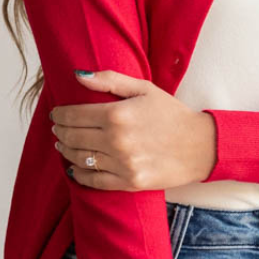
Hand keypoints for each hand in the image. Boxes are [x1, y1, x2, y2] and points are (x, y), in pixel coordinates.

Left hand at [50, 71, 217, 189]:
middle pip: (73, 137)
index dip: (60, 115)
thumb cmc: (172, 114)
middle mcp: (116, 140)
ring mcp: (122, 164)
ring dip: (67, 151)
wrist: (201, 146)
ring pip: (80, 158)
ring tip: (63, 145)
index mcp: (117, 114)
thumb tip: (78, 75)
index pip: (74, 115)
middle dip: (61, 132)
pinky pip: (94, 181)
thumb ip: (110, 80)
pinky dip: (79, 175)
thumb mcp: (144, 89)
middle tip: (58, 129)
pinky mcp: (129, 182)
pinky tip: (74, 168)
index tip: (57, 114)